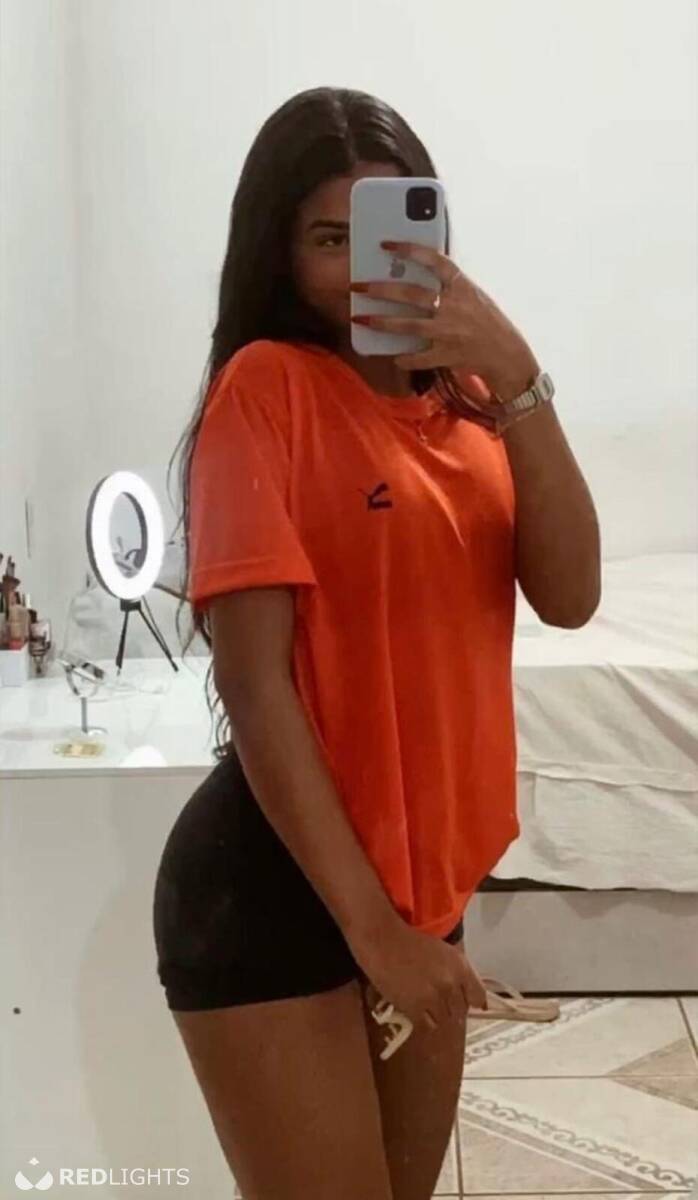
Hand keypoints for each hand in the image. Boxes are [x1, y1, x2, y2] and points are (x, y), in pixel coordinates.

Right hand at [347, 913, 486, 1034]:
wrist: (381, 939)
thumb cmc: (409, 940)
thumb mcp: (442, 951)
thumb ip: (456, 971)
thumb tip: (467, 994)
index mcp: (461, 966)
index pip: (479, 997)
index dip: (471, 1001)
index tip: (462, 1002)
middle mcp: (451, 983)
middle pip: (460, 1011)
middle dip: (450, 1007)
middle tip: (434, 999)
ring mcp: (434, 998)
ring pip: (444, 1019)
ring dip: (434, 1014)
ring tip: (421, 1002)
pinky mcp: (415, 1009)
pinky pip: (427, 1024)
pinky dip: (421, 1018)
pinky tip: (412, 1006)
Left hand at [350, 240, 537, 399]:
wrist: (507, 354)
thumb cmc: (487, 321)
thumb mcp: (472, 295)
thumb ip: (448, 285)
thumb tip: (413, 276)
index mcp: (462, 286)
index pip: (435, 260)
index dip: (410, 250)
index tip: (386, 244)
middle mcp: (453, 307)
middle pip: (412, 294)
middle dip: (381, 290)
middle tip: (358, 286)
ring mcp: (448, 332)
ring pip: (408, 326)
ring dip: (381, 323)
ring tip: (361, 319)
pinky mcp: (446, 355)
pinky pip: (417, 358)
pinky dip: (403, 358)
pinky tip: (392, 356)